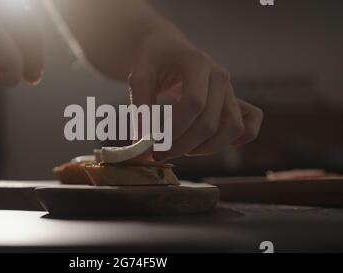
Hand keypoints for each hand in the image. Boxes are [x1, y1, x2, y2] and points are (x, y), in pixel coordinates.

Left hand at [129, 28, 262, 160]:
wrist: (168, 49)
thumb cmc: (154, 62)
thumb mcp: (140, 76)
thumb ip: (141, 106)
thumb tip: (143, 140)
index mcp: (197, 63)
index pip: (193, 104)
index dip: (174, 129)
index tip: (153, 143)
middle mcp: (220, 76)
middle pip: (209, 122)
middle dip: (183, 145)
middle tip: (159, 153)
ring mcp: (230, 90)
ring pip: (231, 129)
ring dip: (206, 148)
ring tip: (180, 150)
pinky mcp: (235, 102)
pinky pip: (248, 125)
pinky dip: (236, 140)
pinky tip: (210, 145)